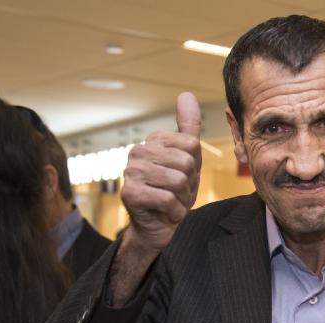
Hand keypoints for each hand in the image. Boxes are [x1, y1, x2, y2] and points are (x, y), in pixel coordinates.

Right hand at [120, 92, 201, 252]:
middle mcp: (138, 152)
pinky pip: (168, 200)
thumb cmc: (172, 192)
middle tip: (175, 193)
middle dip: (188, 185)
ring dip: (182, 199)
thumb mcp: (187, 159)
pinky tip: (164, 213)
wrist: (156, 227)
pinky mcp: (130, 194)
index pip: (192, 145)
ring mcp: (131, 172)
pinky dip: (174, 212)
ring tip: (170, 202)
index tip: (182, 177)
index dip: (194, 167)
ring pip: (178, 181)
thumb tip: (186, 94)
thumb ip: (188, 127)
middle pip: (186, 163)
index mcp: (153, 141)